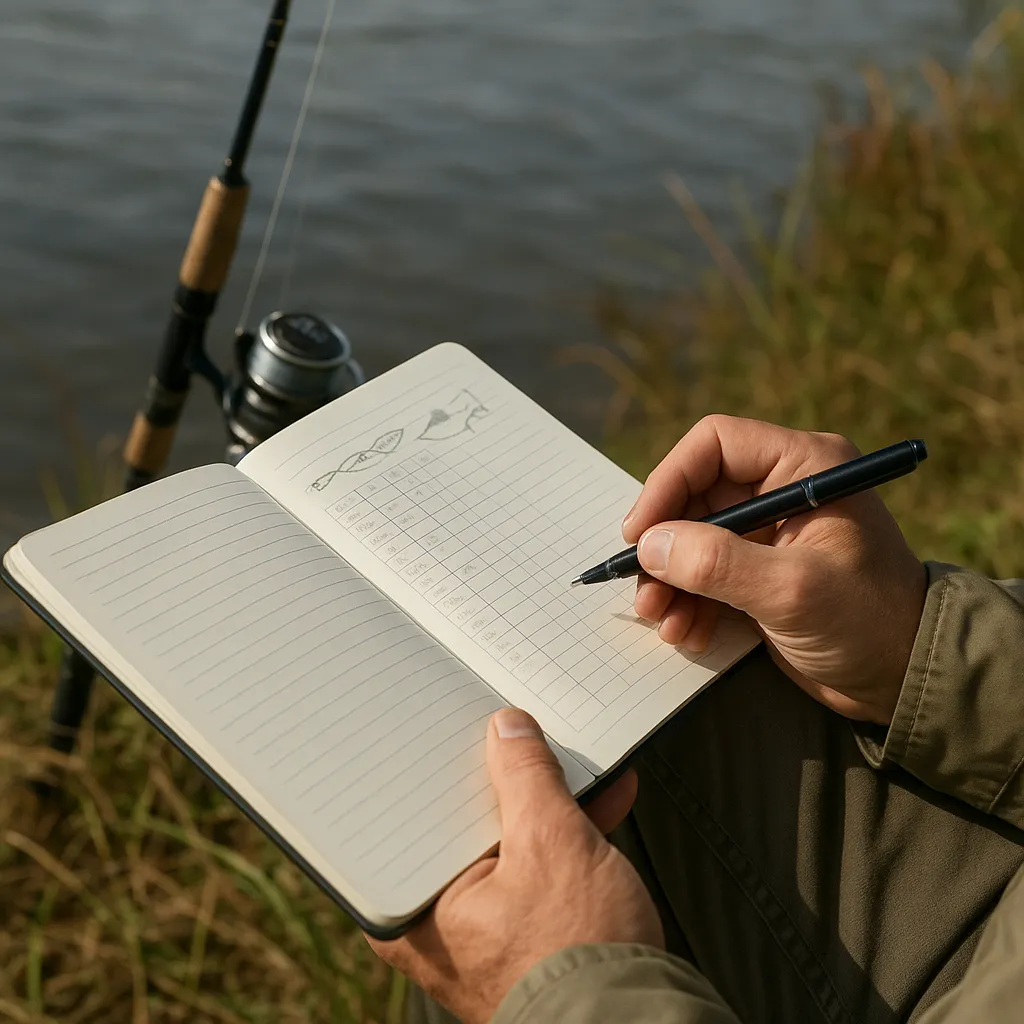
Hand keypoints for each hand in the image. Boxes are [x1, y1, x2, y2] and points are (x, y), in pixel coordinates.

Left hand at [367, 709, 661, 1023]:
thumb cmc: (577, 957)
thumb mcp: (552, 845)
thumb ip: (526, 779)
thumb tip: (507, 729)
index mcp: (412, 909)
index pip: (412, 813)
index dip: (438, 761)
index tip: (457, 719)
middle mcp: (436, 920)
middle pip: (462, 822)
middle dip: (502, 777)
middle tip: (517, 730)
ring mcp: (482, 926)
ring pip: (504, 840)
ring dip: (545, 800)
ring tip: (571, 756)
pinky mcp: (525, 930)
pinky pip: (535, 865)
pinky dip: (566, 833)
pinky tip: (602, 795)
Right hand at [623, 415, 926, 725]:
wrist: (905, 681)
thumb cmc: (867, 622)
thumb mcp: (791, 590)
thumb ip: (717, 563)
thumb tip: (648, 545)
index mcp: (804, 467)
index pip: (715, 445)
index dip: (669, 481)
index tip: (641, 532)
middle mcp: (783, 489)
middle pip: (695, 495)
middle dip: (664, 545)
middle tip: (642, 588)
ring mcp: (770, 533)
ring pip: (693, 538)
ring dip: (669, 579)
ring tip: (662, 621)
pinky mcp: (760, 572)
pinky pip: (705, 573)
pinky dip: (688, 601)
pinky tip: (686, 632)